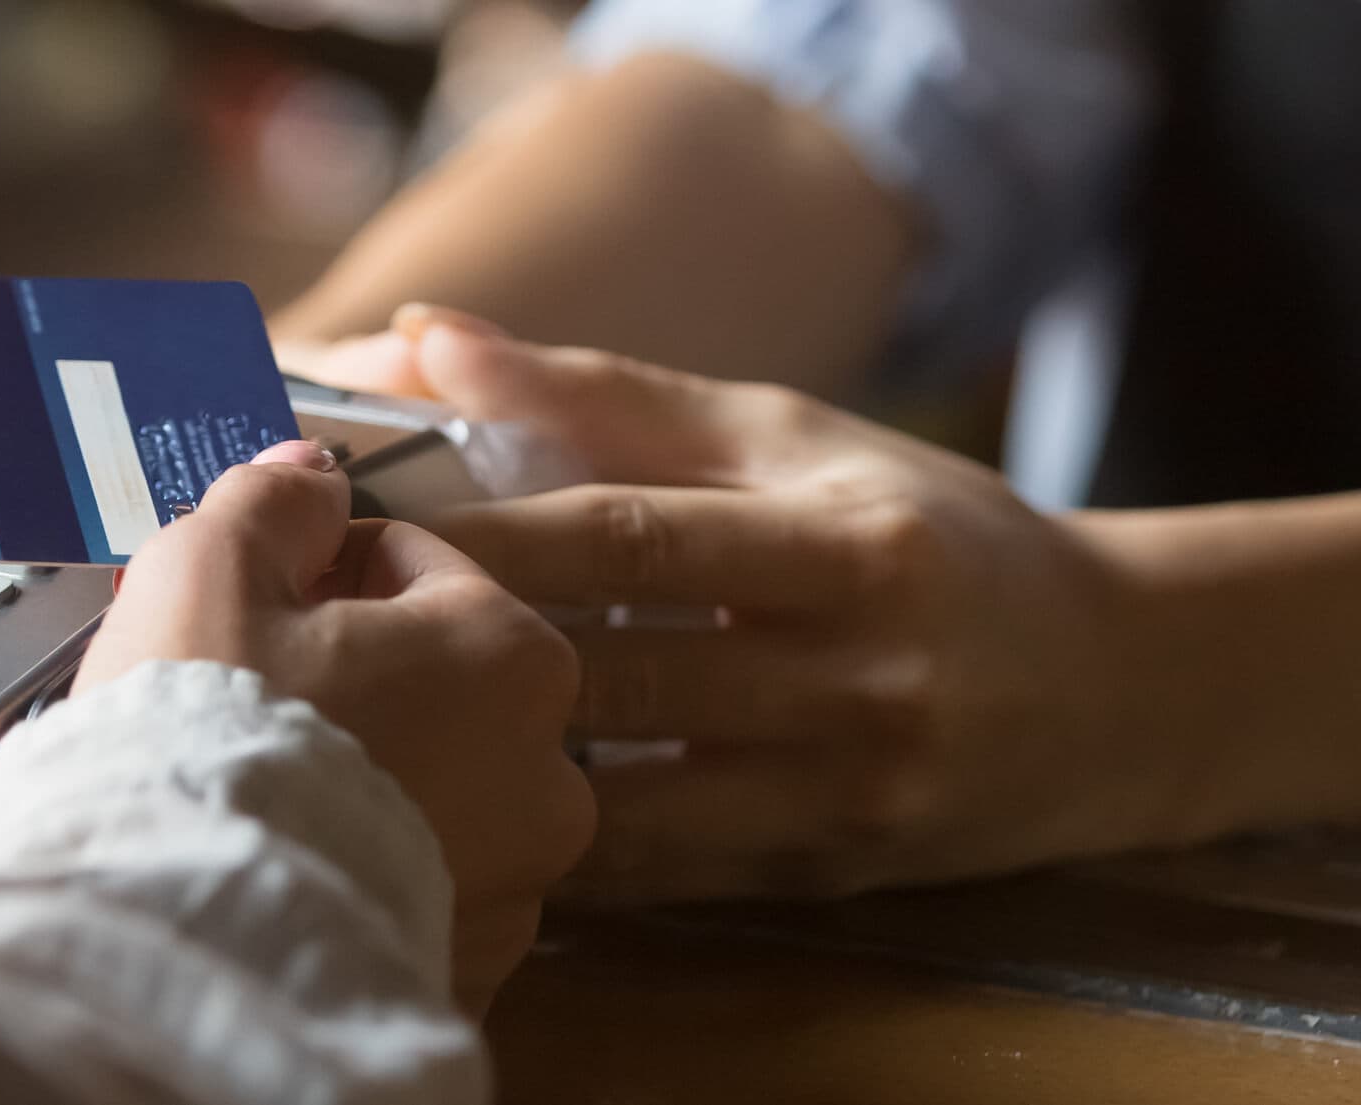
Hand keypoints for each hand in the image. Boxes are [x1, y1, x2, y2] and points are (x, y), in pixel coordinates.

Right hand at [75, 440, 593, 1012]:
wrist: (184, 943)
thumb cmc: (206, 738)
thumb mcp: (212, 569)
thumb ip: (274, 500)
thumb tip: (311, 472)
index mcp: (512, 657)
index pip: (416, 565)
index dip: (318, 569)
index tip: (250, 599)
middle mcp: (548, 780)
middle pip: (432, 685)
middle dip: (347, 676)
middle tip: (242, 695)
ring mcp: (514, 893)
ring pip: (426, 793)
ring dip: (359, 777)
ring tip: (254, 790)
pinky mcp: (465, 980)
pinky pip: (409, 893)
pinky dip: (356, 873)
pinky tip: (278, 867)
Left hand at [306, 309, 1172, 902]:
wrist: (1117, 686)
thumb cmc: (927, 534)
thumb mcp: (794, 438)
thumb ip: (610, 393)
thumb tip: (429, 334)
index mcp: (846, 543)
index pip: (633, 538)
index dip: (486, 535)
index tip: (360, 524)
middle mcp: (857, 676)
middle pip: (617, 673)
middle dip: (464, 652)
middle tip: (330, 638)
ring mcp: (849, 793)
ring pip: (628, 801)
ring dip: (499, 765)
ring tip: (381, 732)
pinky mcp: (832, 874)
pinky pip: (665, 872)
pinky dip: (568, 841)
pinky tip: (478, 807)